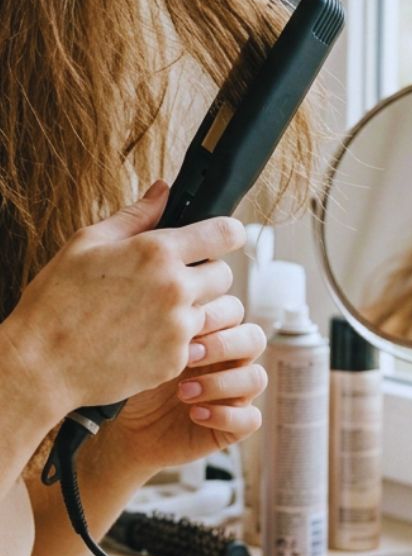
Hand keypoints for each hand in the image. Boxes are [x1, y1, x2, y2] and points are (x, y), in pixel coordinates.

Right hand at [2, 181, 245, 421]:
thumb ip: (135, 216)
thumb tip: (163, 191)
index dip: (226, 232)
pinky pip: (193, 343)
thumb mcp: (87, 244)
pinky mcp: (175, 361)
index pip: (225, 233)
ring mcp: (178, 329)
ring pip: (211, 310)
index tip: (219, 237)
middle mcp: (175, 289)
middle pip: (224, 274)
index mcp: (157, 253)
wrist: (41, 365)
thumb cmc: (57, 301)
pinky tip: (143, 337)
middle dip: (205, 273)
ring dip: (191, 308)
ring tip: (153, 312)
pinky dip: (176, 340)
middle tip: (173, 279)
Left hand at [115, 297, 266, 470]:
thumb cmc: (140, 383)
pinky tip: (195, 414)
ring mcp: (238, 392)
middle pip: (255, 338)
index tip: (183, 326)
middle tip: (188, 357)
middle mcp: (232, 360)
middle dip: (223, 345)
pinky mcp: (237, 424)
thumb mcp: (147, 354)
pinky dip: (225, 416)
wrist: (129, 430)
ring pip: (257, 378)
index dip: (216, 315)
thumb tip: (173, 313)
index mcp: (214, 333)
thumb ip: (166, 330)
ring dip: (221, 383)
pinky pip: (251, 419)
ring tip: (183, 393)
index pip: (234, 310)